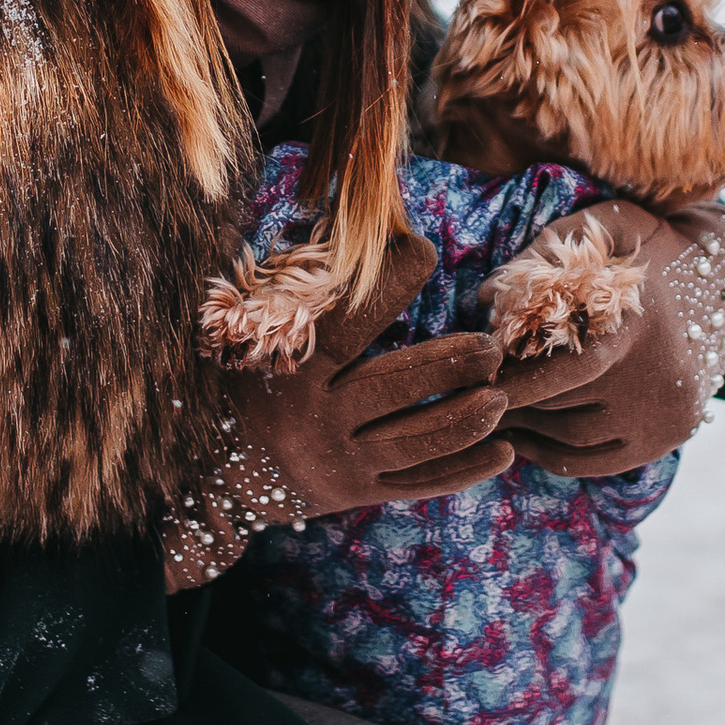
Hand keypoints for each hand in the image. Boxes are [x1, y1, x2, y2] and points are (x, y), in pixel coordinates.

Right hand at [165, 235, 511, 584]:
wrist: (222, 478)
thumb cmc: (249, 388)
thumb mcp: (255, 343)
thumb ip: (296, 295)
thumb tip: (349, 229)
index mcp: (290, 371)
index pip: (347, 321)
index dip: (389, 282)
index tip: (425, 250)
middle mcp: (315, 419)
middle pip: (395, 386)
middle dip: (450, 364)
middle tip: (491, 348)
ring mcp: (339, 462)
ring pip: (415, 441)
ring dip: (466, 419)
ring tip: (503, 397)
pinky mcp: (357, 495)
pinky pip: (419, 483)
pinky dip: (464, 470)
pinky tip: (502, 450)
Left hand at [495, 203, 724, 479]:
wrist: (709, 286)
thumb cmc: (637, 253)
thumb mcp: (605, 229)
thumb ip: (548, 249)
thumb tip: (485, 297)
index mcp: (640, 325)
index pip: (569, 370)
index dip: (517, 381)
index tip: (476, 377)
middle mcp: (659, 378)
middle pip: (562, 403)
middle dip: (510, 397)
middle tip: (470, 390)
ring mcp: (664, 415)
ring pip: (570, 436)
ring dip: (524, 425)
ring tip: (492, 406)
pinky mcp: (664, 440)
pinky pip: (589, 462)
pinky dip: (548, 454)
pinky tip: (521, 434)